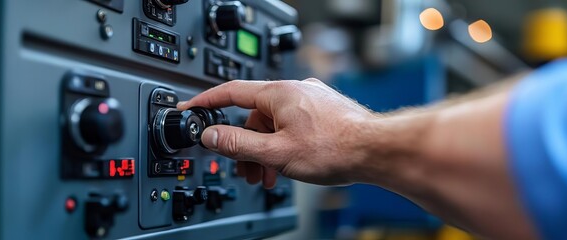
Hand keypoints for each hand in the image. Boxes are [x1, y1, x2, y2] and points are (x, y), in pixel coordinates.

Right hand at [177, 79, 375, 187]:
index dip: (206, 102)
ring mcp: (310, 100)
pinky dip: (283, 145)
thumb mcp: (276, 152)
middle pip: (253, 117)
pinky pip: (292, 126)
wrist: (376, 150)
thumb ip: (239, 144)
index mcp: (277, 94)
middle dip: (245, 145)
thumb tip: (211, 136)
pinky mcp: (323, 111)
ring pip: (274, 125)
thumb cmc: (334, 147)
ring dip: (265, 151)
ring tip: (269, 176)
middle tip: (244, 169)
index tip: (190, 109)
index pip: (230, 92)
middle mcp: (294, 91)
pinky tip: (288, 166)